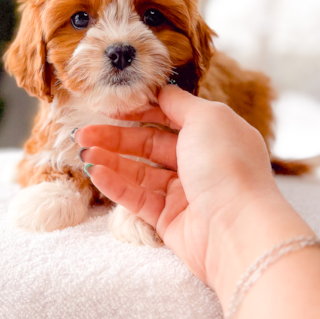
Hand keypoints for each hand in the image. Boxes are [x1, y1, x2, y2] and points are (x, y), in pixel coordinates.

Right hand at [75, 86, 313, 304]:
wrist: (237, 228)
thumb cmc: (227, 165)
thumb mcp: (207, 117)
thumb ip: (179, 102)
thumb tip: (160, 90)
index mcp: (213, 135)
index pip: (170, 116)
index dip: (139, 110)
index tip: (110, 107)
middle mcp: (201, 162)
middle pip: (149, 145)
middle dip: (115, 137)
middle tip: (82, 134)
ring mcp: (186, 193)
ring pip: (140, 172)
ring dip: (111, 161)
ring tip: (84, 154)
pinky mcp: (171, 222)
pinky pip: (138, 199)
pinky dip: (116, 186)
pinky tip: (96, 173)